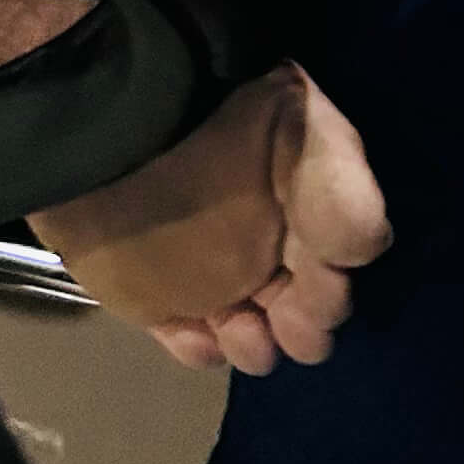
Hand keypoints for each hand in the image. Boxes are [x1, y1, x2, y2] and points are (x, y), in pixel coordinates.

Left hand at [35, 66, 390, 377]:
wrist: (100, 113)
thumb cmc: (210, 122)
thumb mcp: (297, 129)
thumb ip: (343, 193)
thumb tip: (363, 253)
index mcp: (304, 194)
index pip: (342, 254)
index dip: (336, 279)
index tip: (324, 279)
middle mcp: (266, 236)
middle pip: (306, 307)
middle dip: (307, 324)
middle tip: (292, 320)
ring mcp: (211, 272)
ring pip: (253, 336)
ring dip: (256, 345)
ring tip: (239, 328)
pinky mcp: (158, 298)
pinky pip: (190, 342)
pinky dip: (199, 349)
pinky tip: (197, 336)